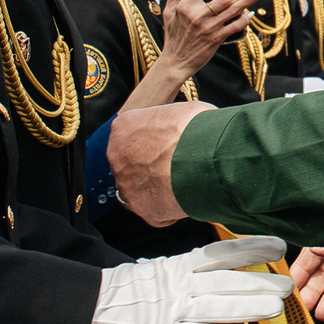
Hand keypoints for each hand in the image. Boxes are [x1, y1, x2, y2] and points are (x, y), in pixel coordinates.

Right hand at [81, 237, 291, 323]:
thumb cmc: (115, 296)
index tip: (276, 245)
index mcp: (173, 268)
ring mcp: (169, 310)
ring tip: (279, 306)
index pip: (218, 254)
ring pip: (218, 306)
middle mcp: (175, 285)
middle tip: (288, 282)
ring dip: (251, 306)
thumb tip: (205, 274)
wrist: (77, 311)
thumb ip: (179, 276)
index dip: (248, 248)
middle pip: (225, 280)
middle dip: (259, 280)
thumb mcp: (150, 276)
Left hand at [106, 102, 215, 225]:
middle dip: (150, 167)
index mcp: (124, 126)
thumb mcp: (179, 112)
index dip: (150, 143)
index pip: (130, 136)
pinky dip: (169, 209)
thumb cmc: (196, 130)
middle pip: (130, 165)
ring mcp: (127, 184)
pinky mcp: (141, 208)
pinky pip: (154, 211)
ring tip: (183, 184)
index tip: (164, 146)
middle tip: (175, 166)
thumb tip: (178, 130)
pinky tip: (185, 198)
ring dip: (157, 189)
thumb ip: (167, 124)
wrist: (205, 157)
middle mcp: (117, 156)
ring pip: (139, 190)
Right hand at [137, 0, 262, 96]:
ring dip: (247, 1)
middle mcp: (199, 15)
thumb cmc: (173, 35)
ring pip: (233, 11)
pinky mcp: (216, 39)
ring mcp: (209, 27)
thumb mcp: (169, 11)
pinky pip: (234, 27)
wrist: (175, 62)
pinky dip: (244, 20)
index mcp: (187, 5)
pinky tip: (250, 14)